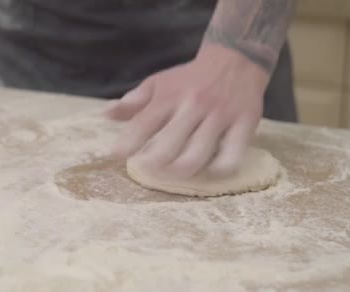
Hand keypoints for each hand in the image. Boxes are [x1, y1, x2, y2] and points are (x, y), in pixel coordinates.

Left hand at [104, 44, 269, 178]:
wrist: (236, 59)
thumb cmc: (190, 78)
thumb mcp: (159, 82)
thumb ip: (133, 101)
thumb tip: (105, 115)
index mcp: (170, 96)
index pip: (142, 124)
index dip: (126, 144)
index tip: (114, 157)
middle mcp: (193, 106)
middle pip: (167, 147)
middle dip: (152, 164)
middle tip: (147, 168)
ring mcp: (220, 116)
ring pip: (196, 156)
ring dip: (179, 172)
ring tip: (172, 173)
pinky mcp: (244, 124)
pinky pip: (230, 157)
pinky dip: (217, 171)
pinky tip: (209, 170)